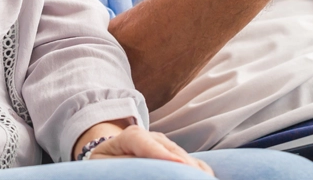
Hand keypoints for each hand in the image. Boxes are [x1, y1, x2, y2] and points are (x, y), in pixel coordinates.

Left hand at [86, 125, 212, 174]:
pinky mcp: (177, 155)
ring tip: (203, 179)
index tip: (179, 166)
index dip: (163, 155)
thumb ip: (121, 164)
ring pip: (185, 158)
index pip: (146, 143)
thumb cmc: (107, 161)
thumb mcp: (105, 163)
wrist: (114, 153)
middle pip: (172, 151)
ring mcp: (168, 145)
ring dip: (193, 170)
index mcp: (131, 136)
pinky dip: (200, 172)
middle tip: (196, 178)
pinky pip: (194, 163)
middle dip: (184, 166)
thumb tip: (140, 169)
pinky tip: (206, 178)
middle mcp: (154, 137)